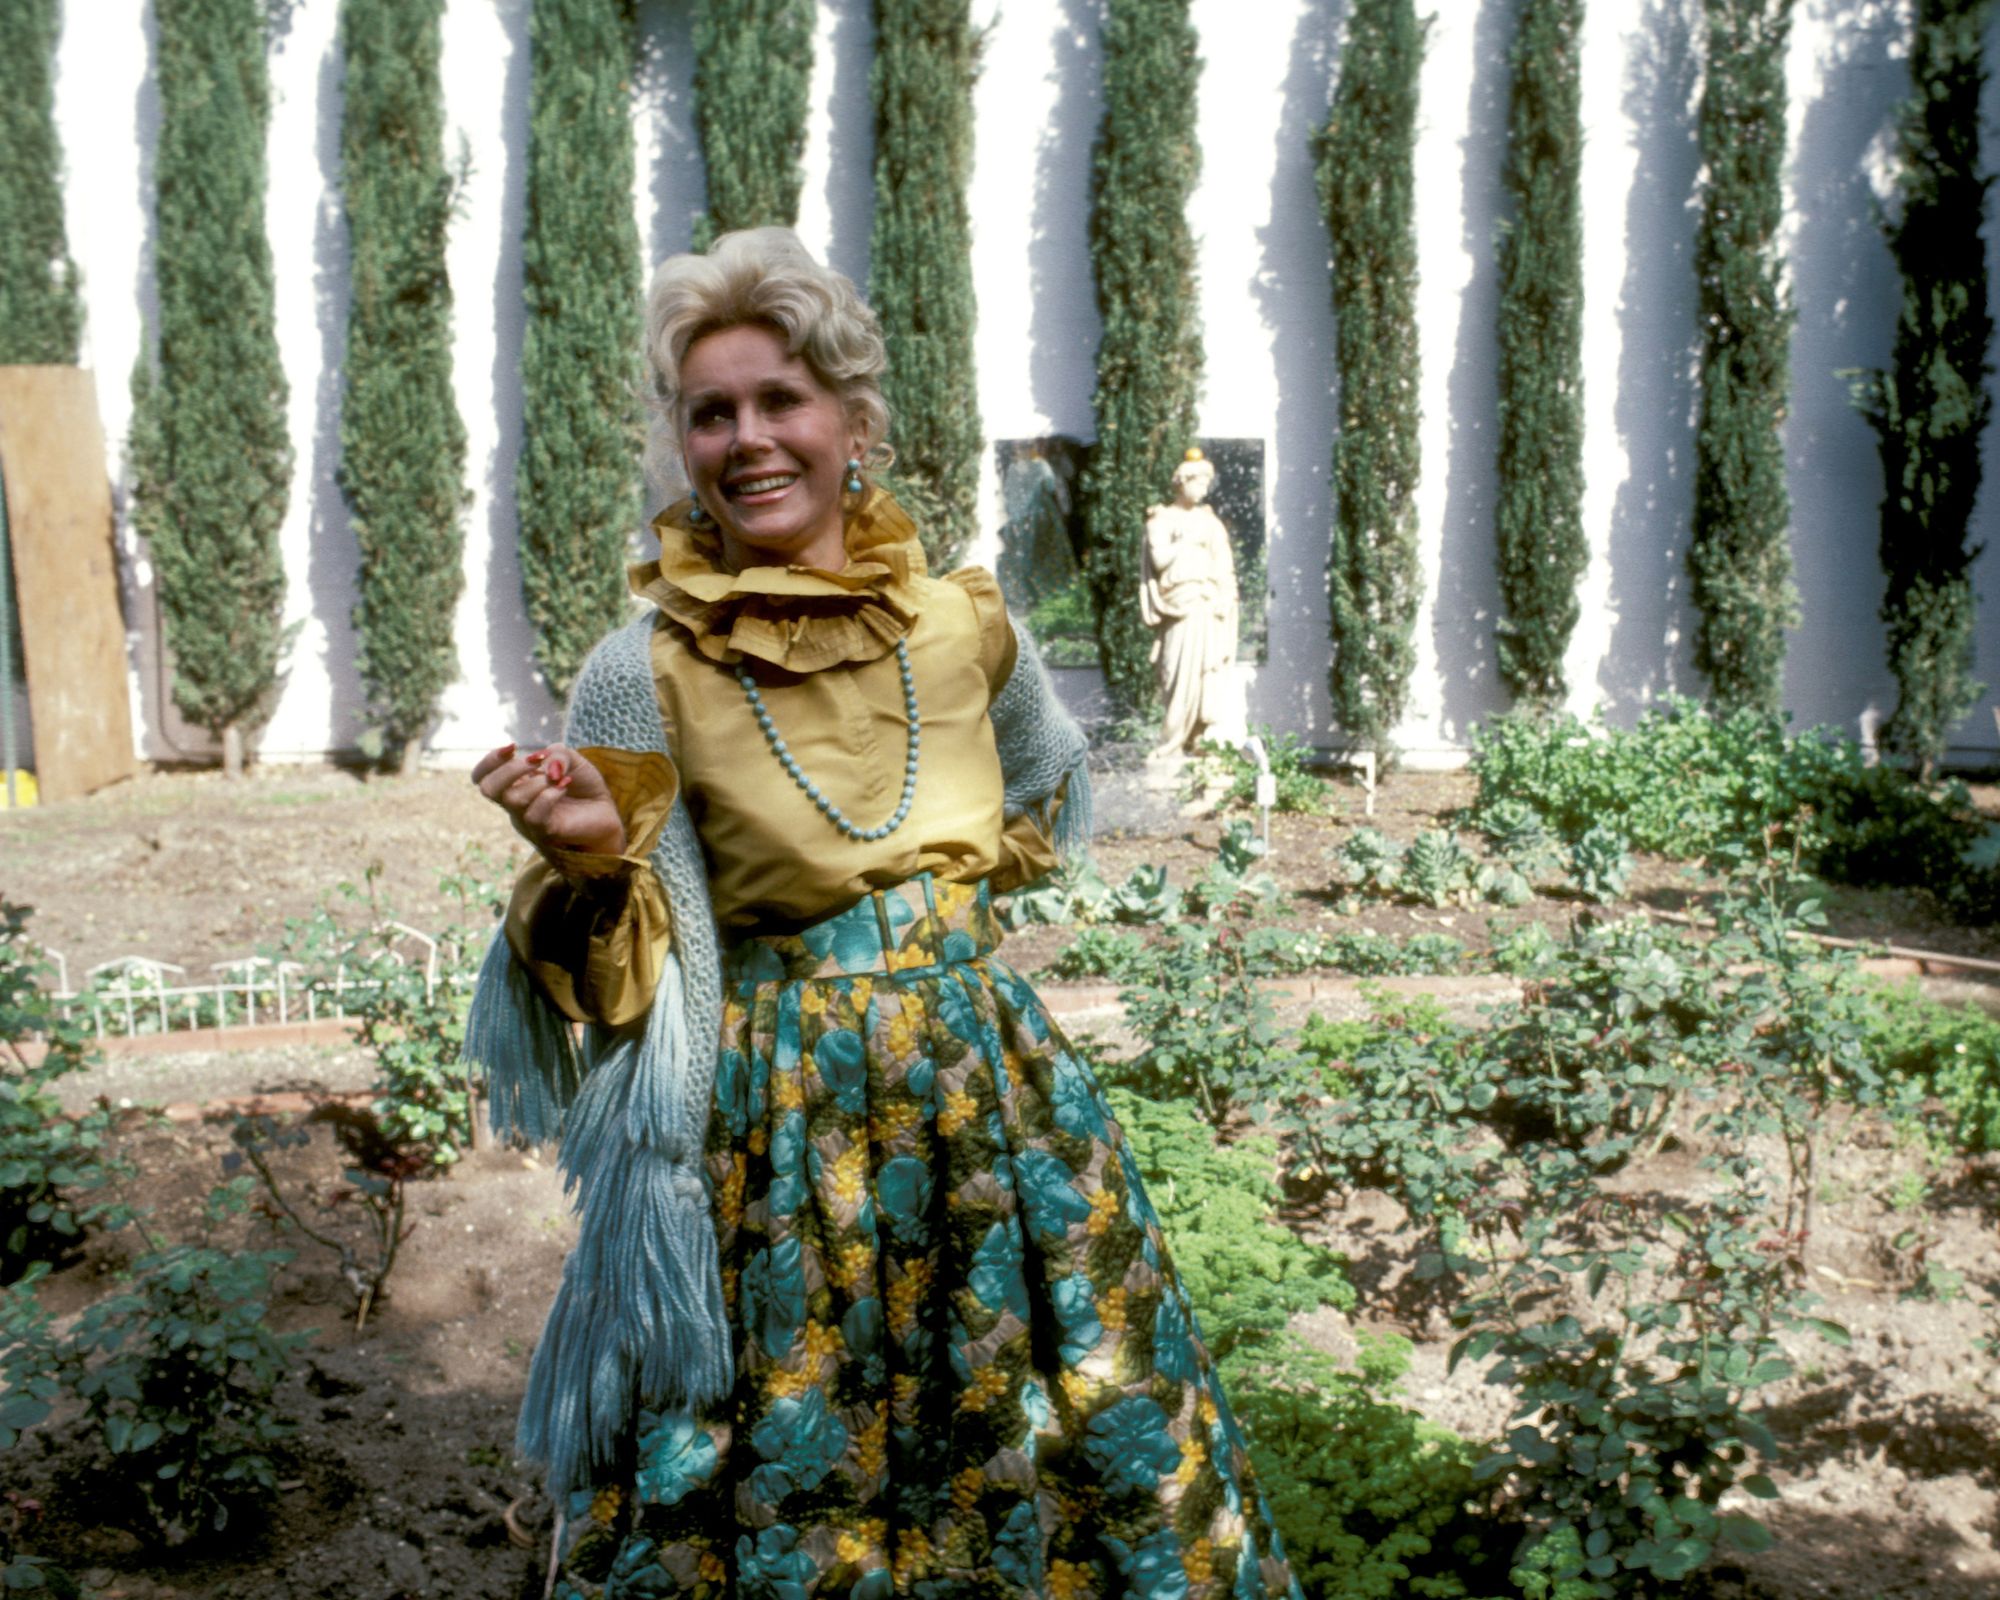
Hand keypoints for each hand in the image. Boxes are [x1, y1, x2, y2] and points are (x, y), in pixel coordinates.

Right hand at [471, 742, 626, 858]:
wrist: (606, 812)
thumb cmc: (583, 786)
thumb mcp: (570, 759)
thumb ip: (555, 754)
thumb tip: (544, 765)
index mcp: (514, 785)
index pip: (481, 777)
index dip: (490, 760)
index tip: (513, 747)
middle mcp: (515, 804)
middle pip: (488, 789)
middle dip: (510, 769)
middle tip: (537, 761)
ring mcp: (528, 821)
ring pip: (513, 800)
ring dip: (538, 781)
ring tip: (560, 777)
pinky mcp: (546, 833)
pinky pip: (534, 816)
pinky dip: (550, 795)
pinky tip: (565, 787)